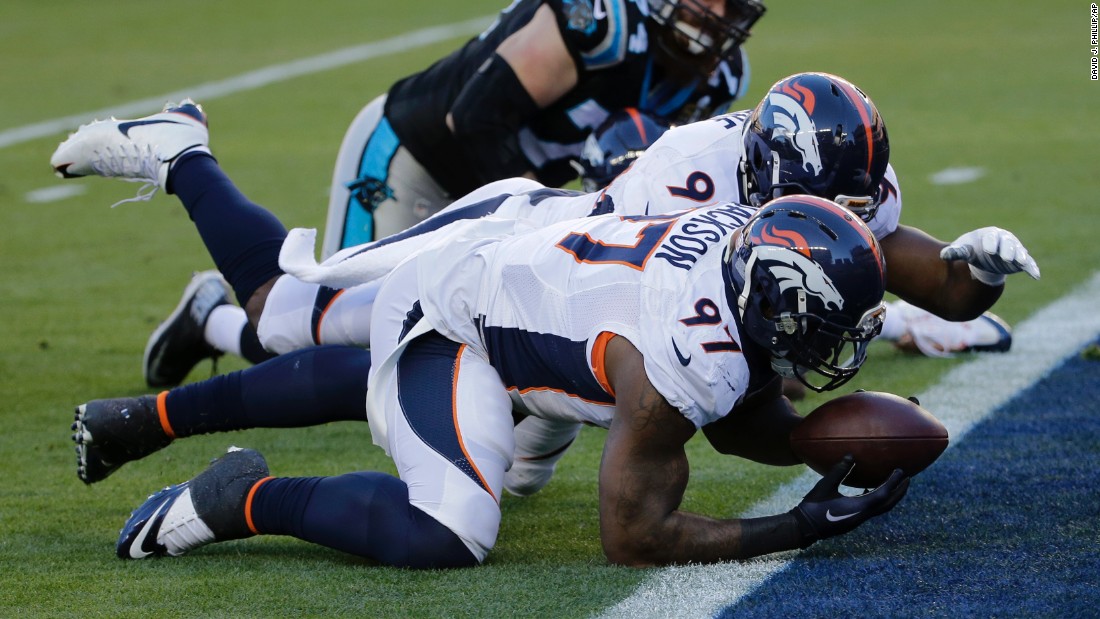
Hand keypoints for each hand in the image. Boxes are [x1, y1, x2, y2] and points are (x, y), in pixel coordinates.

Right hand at [790, 455, 909, 546]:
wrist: (805, 528)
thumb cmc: (812, 506)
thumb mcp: (824, 486)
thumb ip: (839, 471)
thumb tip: (851, 455)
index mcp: (857, 509)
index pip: (882, 495)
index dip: (893, 483)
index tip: (900, 471)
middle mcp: (862, 516)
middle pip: (888, 504)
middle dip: (899, 492)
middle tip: (908, 478)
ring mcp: (859, 519)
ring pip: (882, 508)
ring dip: (891, 496)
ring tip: (896, 483)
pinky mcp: (854, 519)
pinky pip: (872, 508)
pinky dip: (877, 498)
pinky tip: (871, 489)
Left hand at [939, 227, 1040, 285]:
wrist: (983, 258)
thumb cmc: (972, 250)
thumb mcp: (963, 250)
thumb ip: (955, 252)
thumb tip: (943, 255)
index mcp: (990, 235)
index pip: (992, 237)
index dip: (991, 243)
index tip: (989, 251)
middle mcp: (1005, 240)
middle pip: (1008, 243)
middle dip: (1008, 250)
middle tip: (1007, 257)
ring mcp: (1014, 250)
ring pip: (1019, 252)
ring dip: (1020, 257)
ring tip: (1020, 263)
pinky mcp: (1020, 261)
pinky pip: (1028, 263)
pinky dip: (1032, 268)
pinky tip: (1035, 276)